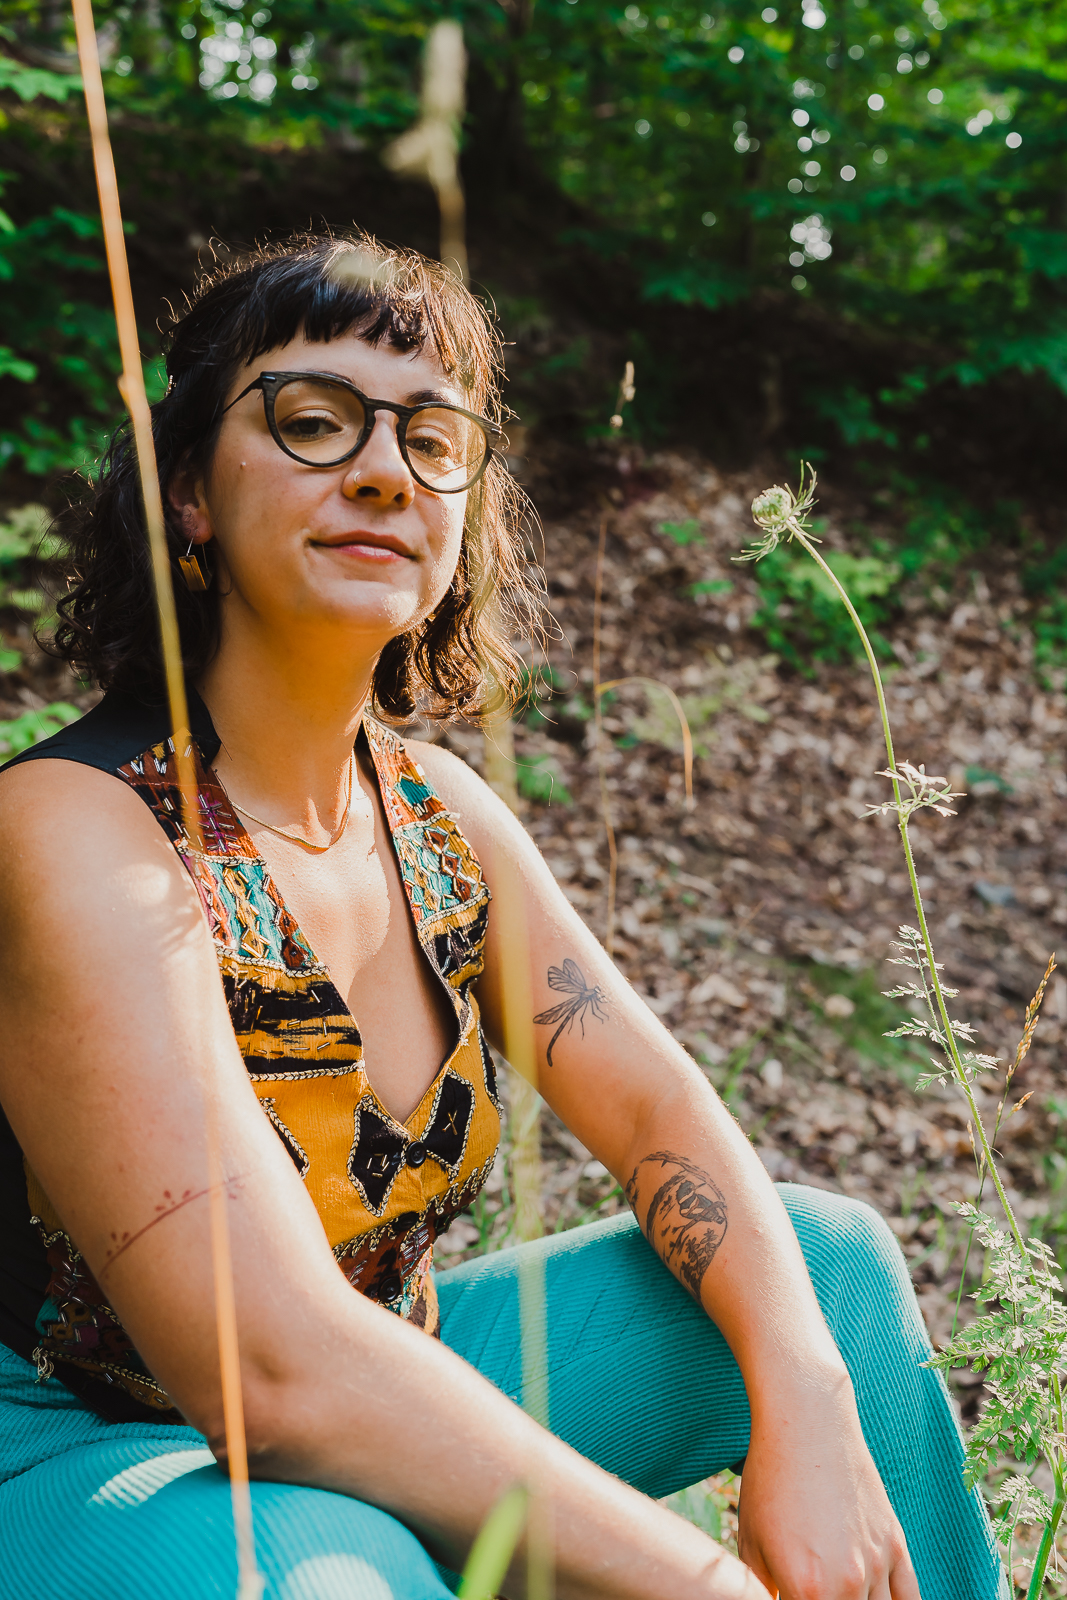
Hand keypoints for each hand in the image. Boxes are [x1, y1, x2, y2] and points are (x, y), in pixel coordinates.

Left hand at [736, 1370, 919, 1599]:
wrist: (807, 1425)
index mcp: (805, 1589)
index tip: (792, 1596)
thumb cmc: (770, 1480)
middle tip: (816, 1591)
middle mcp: (847, 1584)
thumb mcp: (751, 1543)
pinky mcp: (896, 1546)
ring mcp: (877, 1565)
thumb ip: (761, 1589)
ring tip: (842, 1591)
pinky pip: (910, 1599)